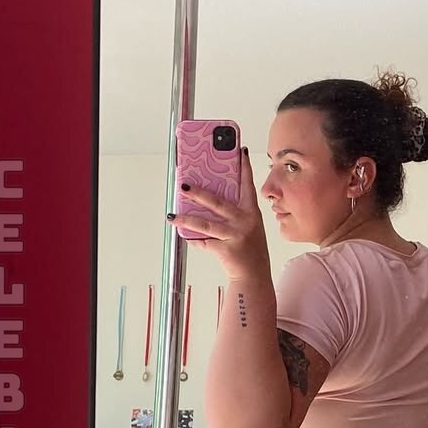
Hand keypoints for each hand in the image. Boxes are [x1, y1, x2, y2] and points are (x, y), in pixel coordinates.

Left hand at [167, 148, 269, 281]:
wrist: (254, 277)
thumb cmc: (250, 250)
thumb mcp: (248, 228)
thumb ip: (233, 214)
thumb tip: (204, 200)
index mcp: (252, 213)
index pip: (247, 186)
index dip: (244, 168)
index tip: (239, 151)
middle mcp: (245, 222)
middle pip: (218, 203)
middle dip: (199, 193)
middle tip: (183, 185)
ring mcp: (236, 236)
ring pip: (206, 224)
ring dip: (187, 218)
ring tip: (172, 215)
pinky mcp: (226, 250)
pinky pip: (204, 242)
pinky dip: (193, 240)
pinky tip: (184, 235)